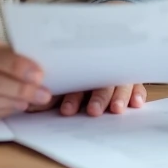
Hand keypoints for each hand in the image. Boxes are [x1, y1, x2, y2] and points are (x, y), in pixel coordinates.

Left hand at [32, 84, 146, 116]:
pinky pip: (137, 85)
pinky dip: (138, 93)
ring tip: (116, 108)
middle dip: (96, 97)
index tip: (67, 110)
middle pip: (98, 83)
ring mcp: (114, 76)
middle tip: (93, 110)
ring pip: (119, 83)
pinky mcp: (131, 82)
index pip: (75, 82)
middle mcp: (97, 74)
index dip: (71, 98)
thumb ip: (46, 96)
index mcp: (78, 73)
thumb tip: (30, 106)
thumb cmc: (69, 76)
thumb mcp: (57, 85)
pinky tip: (137, 103)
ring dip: (118, 96)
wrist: (93, 56)